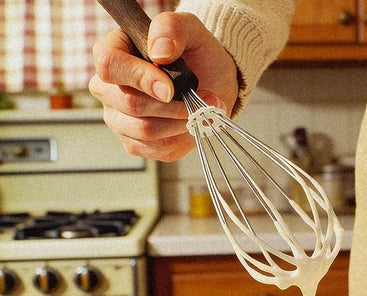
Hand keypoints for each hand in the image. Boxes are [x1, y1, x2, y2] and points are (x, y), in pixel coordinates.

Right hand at [89, 11, 238, 160]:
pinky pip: (155, 150)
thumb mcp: (191, 30)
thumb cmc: (195, 54)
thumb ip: (171, 28)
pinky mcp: (136, 143)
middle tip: (199, 98)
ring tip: (200, 110)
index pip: (109, 65)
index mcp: (112, 53)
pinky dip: (180, 139)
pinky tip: (191, 125)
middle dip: (172, 106)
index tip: (171, 87)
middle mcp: (108, 88)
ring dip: (180, 123)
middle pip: (131, 104)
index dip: (140, 78)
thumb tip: (159, 52)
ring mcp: (119, 118)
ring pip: (145, 131)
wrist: (212, 82)